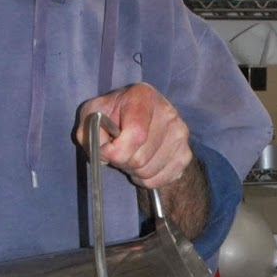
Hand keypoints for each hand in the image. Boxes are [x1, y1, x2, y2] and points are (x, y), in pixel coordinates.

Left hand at [76, 83, 207, 240]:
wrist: (136, 119)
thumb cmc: (111, 116)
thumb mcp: (91, 115)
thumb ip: (91, 132)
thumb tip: (106, 151)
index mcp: (143, 96)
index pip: (136, 134)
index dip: (116, 151)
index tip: (106, 150)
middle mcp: (168, 113)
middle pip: (141, 158)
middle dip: (122, 162)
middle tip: (118, 151)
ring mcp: (180, 134)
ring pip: (149, 171)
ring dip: (133, 171)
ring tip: (130, 156)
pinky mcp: (185, 154)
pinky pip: (160, 180)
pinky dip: (146, 179)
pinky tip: (142, 164)